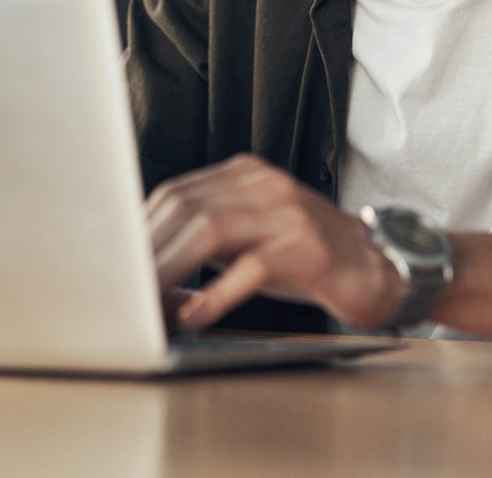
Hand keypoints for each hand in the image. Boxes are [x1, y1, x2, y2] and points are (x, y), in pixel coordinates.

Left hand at [146, 153, 402, 330]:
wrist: (377, 267)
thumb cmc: (306, 256)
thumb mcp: (251, 234)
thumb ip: (205, 236)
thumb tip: (143, 263)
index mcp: (245, 175)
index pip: (176, 193)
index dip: (140, 231)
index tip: (115, 266)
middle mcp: (264, 184)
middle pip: (185, 208)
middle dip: (147, 254)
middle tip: (122, 294)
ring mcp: (287, 213)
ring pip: (210, 230)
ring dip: (170, 272)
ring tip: (148, 307)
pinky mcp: (307, 248)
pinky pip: (251, 266)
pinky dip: (216, 293)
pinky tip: (195, 315)